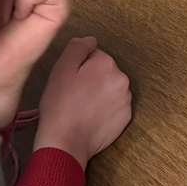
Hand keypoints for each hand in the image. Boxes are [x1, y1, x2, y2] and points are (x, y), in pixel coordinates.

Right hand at [33, 36, 131, 168]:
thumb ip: (77, 47)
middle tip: (74, 96)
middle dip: (91, 79)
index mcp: (107, 64)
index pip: (94, 56)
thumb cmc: (60, 107)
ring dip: (99, 93)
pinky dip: (105, 109)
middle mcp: (122, 78)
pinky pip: (115, 105)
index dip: (79, 68)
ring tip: (82, 108)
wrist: (64, 145)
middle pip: (104, 71)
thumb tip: (90, 40)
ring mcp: (126, 99)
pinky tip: (91, 118)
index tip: (71, 82)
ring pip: (110, 88)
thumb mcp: (60, 70)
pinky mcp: (126, 117)